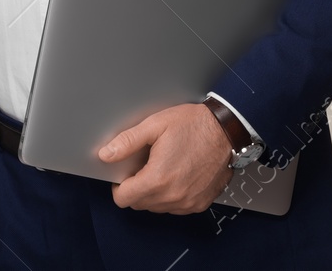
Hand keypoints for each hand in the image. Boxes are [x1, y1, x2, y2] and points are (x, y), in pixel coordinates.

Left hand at [98, 103, 232, 213]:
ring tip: (162, 168)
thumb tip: (106, 154)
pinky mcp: (200, 203)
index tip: (124, 174)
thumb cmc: (194, 125)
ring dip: (153, 193)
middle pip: (139, 204)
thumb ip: (127, 142)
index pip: (124, 199)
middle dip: (136, 188)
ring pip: (157, 207)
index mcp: (158, 179)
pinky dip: (171, 196)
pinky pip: (176, 207)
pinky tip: (176, 175)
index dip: (118, 186)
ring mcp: (188, 202)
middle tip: (144, 166)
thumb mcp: (154, 125)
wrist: (226, 130)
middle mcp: (173, 196)